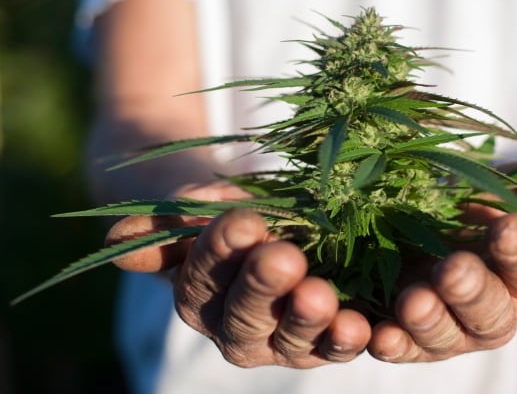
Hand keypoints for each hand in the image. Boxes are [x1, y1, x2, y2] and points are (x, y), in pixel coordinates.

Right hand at [106, 183, 371, 367]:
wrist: (270, 222)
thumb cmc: (227, 212)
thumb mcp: (199, 207)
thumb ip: (165, 226)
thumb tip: (117, 242)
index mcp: (200, 299)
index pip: (203, 278)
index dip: (219, 252)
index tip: (240, 222)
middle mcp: (239, 330)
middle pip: (246, 316)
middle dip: (263, 286)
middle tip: (283, 256)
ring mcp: (286, 341)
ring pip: (294, 340)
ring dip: (308, 321)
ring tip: (322, 296)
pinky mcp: (329, 339)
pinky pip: (338, 344)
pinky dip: (349, 337)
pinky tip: (364, 324)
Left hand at [368, 207, 516, 361]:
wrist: (458, 214)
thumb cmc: (502, 197)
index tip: (511, 226)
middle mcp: (492, 310)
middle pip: (487, 314)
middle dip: (471, 293)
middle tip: (455, 269)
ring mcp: (447, 322)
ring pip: (442, 335)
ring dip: (426, 322)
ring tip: (412, 301)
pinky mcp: (404, 322)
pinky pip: (398, 338)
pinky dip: (387, 339)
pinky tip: (377, 334)